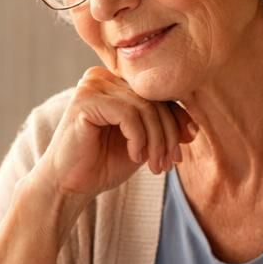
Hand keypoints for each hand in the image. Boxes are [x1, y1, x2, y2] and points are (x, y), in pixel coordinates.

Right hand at [33, 66, 196, 201]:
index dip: (175, 123)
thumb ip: (162, 130)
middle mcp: (102, 77)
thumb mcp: (141, 145)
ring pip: (145, 108)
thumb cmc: (101, 165)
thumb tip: (194, 127)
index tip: (178, 154)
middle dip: (167, 135)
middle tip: (168, 163)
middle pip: (153, 99)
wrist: (69, 186)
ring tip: (154, 165)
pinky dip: (139, 139)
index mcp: (114, 83)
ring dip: (156, 141)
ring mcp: (92, 86)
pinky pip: (129, 115)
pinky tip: (135, 157)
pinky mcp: (85, 100)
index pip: (156, 95)